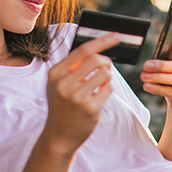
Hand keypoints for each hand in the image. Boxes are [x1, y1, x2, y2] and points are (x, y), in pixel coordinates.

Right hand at [44, 32, 120, 150]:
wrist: (59, 136)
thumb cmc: (62, 106)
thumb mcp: (58, 84)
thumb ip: (72, 67)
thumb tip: (97, 48)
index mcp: (55, 74)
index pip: (83, 50)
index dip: (102, 41)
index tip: (116, 36)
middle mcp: (64, 84)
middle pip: (96, 59)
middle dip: (106, 62)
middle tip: (106, 68)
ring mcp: (77, 97)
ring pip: (105, 74)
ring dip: (107, 77)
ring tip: (99, 86)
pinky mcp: (90, 108)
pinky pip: (108, 89)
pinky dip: (107, 90)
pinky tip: (98, 97)